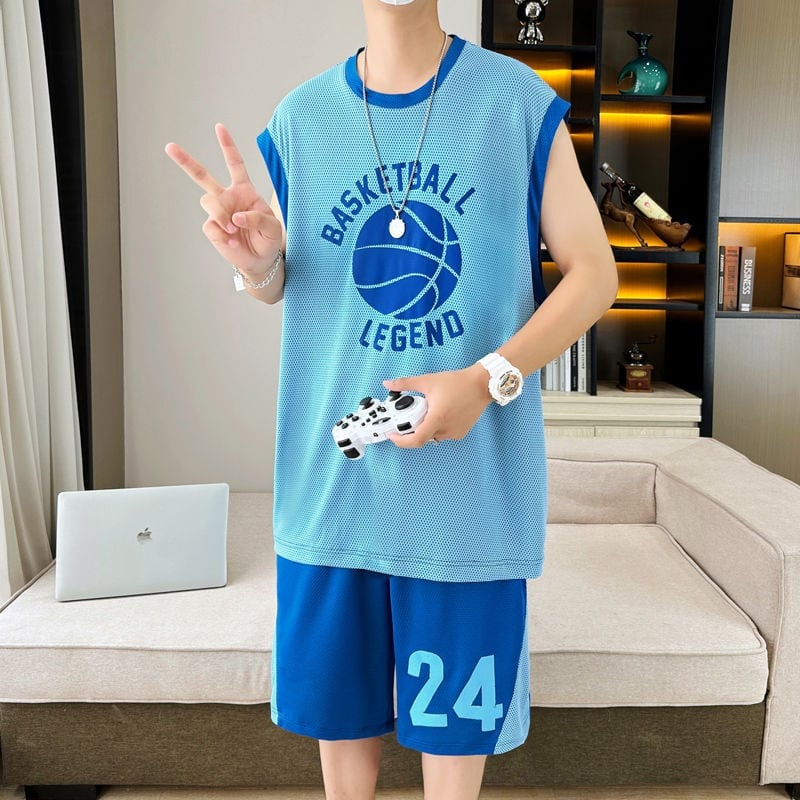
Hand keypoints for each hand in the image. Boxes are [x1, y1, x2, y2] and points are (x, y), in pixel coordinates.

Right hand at [165, 123, 282, 275]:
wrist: (260, 260)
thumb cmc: (268, 239)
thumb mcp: (273, 227)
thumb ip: (258, 217)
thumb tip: (236, 216)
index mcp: (244, 190)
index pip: (234, 164)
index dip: (227, 146)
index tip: (219, 127)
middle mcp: (227, 197)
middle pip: (203, 176)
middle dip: (185, 161)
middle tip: (169, 147)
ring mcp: (218, 212)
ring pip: (208, 202)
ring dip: (220, 214)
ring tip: (232, 229)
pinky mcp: (212, 229)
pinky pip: (211, 226)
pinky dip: (222, 235)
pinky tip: (232, 241)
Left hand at [383, 364, 490, 447]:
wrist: (482, 384)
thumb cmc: (458, 382)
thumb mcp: (428, 381)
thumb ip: (405, 383)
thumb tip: (388, 383)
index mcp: (437, 418)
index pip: (416, 440)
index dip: (402, 441)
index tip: (394, 435)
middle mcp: (446, 429)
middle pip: (423, 437)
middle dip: (413, 429)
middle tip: (411, 415)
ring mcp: (455, 433)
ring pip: (433, 436)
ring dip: (426, 427)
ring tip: (429, 410)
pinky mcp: (461, 433)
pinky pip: (443, 434)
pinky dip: (437, 427)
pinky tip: (440, 413)